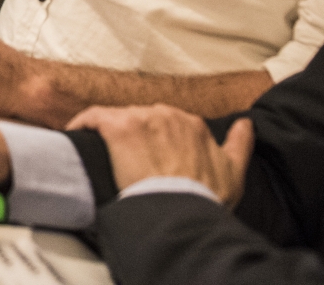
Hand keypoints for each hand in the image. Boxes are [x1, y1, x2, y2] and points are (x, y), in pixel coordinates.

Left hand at [66, 104, 253, 205]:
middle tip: (123, 160)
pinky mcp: (118, 126)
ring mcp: (142, 118)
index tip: (147, 155)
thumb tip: (246, 125)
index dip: (155, 140)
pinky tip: (77, 133)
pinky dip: (83, 123)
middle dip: (133, 137)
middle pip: (142, 119)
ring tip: (99, 153)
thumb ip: (239, 144)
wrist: (180, 209)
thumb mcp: (233, 173)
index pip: (167, 124)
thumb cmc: (204, 197)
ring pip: (119, 118)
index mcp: (193, 125)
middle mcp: (168, 115)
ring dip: (109, 134)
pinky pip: (94, 117)